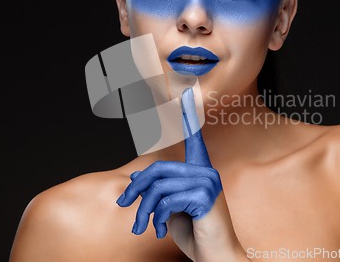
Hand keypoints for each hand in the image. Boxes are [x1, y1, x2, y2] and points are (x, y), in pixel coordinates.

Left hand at [117, 88, 249, 260]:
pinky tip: (162, 230)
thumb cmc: (195, 232)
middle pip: (158, 169)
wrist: (216, 256)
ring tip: (142, 227)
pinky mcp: (206, 198)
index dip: (188, 116)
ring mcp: (208, 183)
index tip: (186, 93)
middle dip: (136, 188)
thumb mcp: (172, 208)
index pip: (194, 138)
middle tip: (123, 204)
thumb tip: (135, 178)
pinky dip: (158, 218)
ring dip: (144, 211)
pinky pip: (168, 201)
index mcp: (200, 171)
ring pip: (159, 188)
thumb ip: (160, 191)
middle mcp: (206, 172)